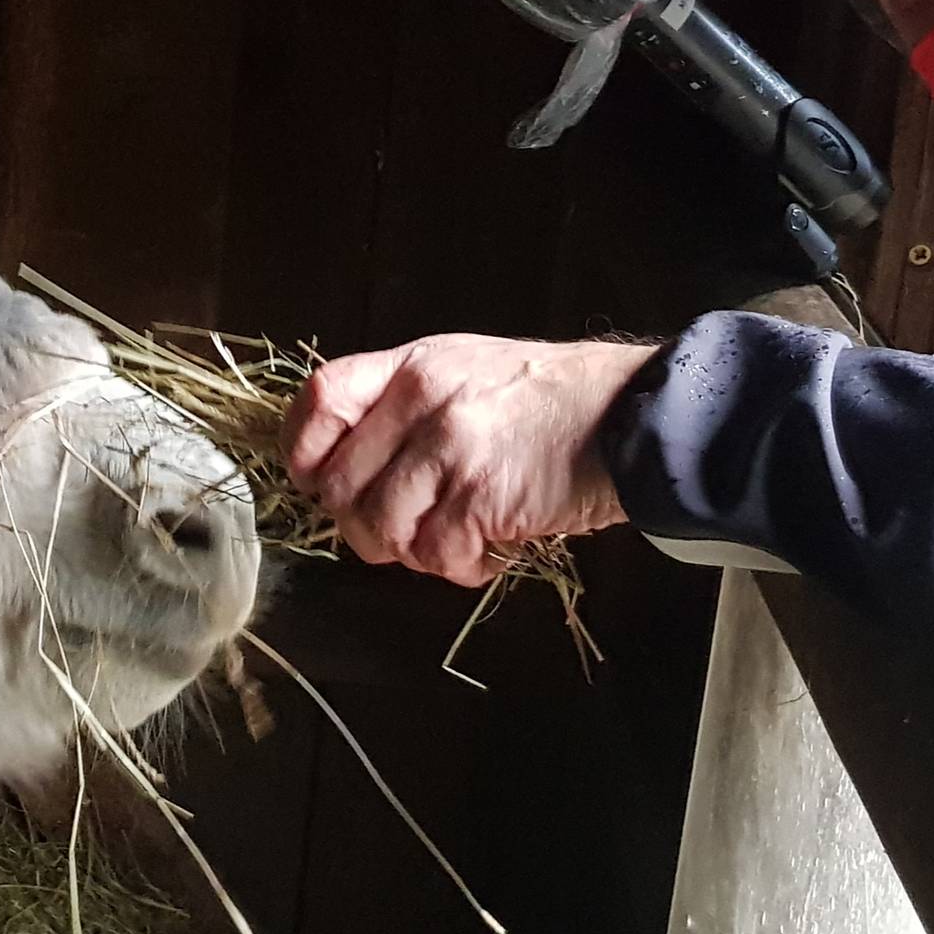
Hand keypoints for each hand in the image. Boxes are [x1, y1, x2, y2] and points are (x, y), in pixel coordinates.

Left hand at [281, 334, 655, 585]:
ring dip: (412, 551)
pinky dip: (458, 566)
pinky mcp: (479, 497)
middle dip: (363, 524)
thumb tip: (350, 462)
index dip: (303, 450)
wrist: (629, 416)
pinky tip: (489, 550)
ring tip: (453, 541)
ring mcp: (449, 449)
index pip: (320, 398)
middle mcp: (421, 403)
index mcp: (413, 367)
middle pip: (337, 484)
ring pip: (378, 529)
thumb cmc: (553, 401)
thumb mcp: (468, 372)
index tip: (318, 479)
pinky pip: (434, 553)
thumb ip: (406, 406)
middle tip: (408, 528)